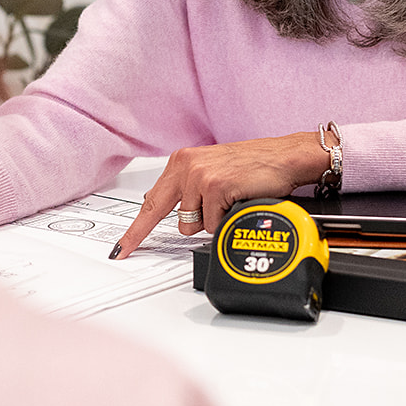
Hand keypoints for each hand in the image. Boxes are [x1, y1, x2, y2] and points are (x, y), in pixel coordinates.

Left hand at [110, 132, 326, 257]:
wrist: (284, 156)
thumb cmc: (254, 165)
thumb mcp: (212, 170)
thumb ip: (188, 189)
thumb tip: (172, 212)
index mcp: (181, 161)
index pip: (151, 201)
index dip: (135, 230)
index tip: (121, 248)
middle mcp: (186, 166)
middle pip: (165, 215)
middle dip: (171, 227)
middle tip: (169, 231)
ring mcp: (199, 176)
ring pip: (192, 224)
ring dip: (211, 220)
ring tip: (229, 201)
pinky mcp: (215, 187)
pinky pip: (213, 225)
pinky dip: (226, 220)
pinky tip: (238, 201)